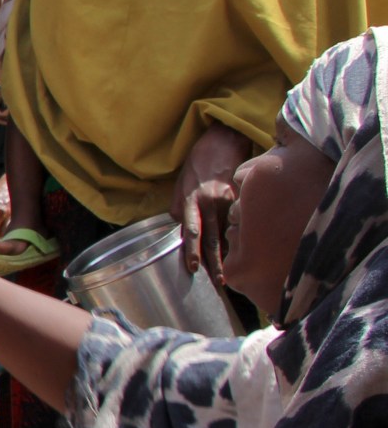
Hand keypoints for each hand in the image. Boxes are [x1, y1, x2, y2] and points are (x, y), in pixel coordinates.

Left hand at [171, 123, 252, 280]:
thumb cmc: (197, 166)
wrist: (222, 142)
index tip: (194, 268)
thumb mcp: (180, 187)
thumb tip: (181, 232)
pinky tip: (246, 254)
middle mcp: (212, 203)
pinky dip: (241, 239)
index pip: (191, 231)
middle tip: (221, 285)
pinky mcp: (245, 199)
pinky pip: (241, 223)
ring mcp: (231, 201)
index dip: (192, 250)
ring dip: (231, 255)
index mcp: (192, 201)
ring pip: (230, 234)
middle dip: (217, 264)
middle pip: (214, 239)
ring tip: (233, 277)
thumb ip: (180, 211)